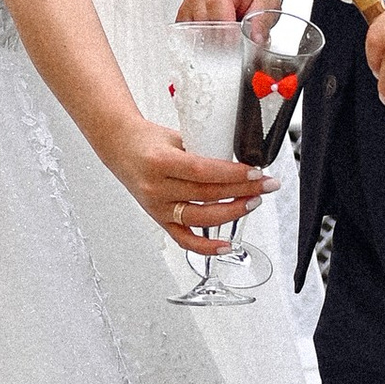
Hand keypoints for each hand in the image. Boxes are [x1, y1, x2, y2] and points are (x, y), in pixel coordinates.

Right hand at [115, 122, 272, 258]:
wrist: (120, 147)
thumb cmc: (146, 140)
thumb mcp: (176, 137)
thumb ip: (202, 151)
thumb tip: (237, 163)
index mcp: (160, 162)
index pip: (204, 172)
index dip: (233, 175)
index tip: (255, 172)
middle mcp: (157, 188)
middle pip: (207, 195)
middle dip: (242, 191)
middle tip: (265, 185)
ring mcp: (157, 207)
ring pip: (200, 218)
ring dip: (232, 213)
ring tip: (252, 203)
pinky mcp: (159, 219)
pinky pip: (184, 239)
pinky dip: (206, 246)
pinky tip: (226, 245)